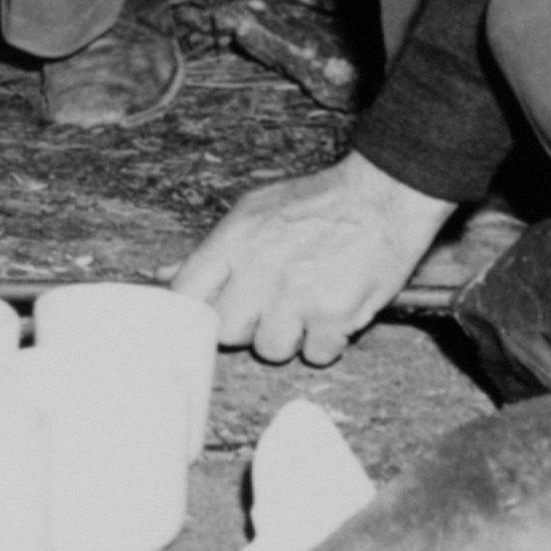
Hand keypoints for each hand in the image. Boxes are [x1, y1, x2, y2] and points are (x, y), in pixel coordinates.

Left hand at [171, 154, 456, 366]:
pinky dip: (327, 342)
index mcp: (235, 240)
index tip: (207, 317)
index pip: (187, 295)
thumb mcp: (255, 211)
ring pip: (270, 349)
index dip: (194, 314)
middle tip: (269, 308)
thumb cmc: (320, 202)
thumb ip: (214, 250)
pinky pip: (316, 355)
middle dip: (246, 327)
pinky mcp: (334, 314)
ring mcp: (296, 295)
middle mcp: (260, 270)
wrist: (383, 194)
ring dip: (289, 338)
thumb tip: (167, 276)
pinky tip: (333, 316)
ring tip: (306, 308)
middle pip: (226, 332)